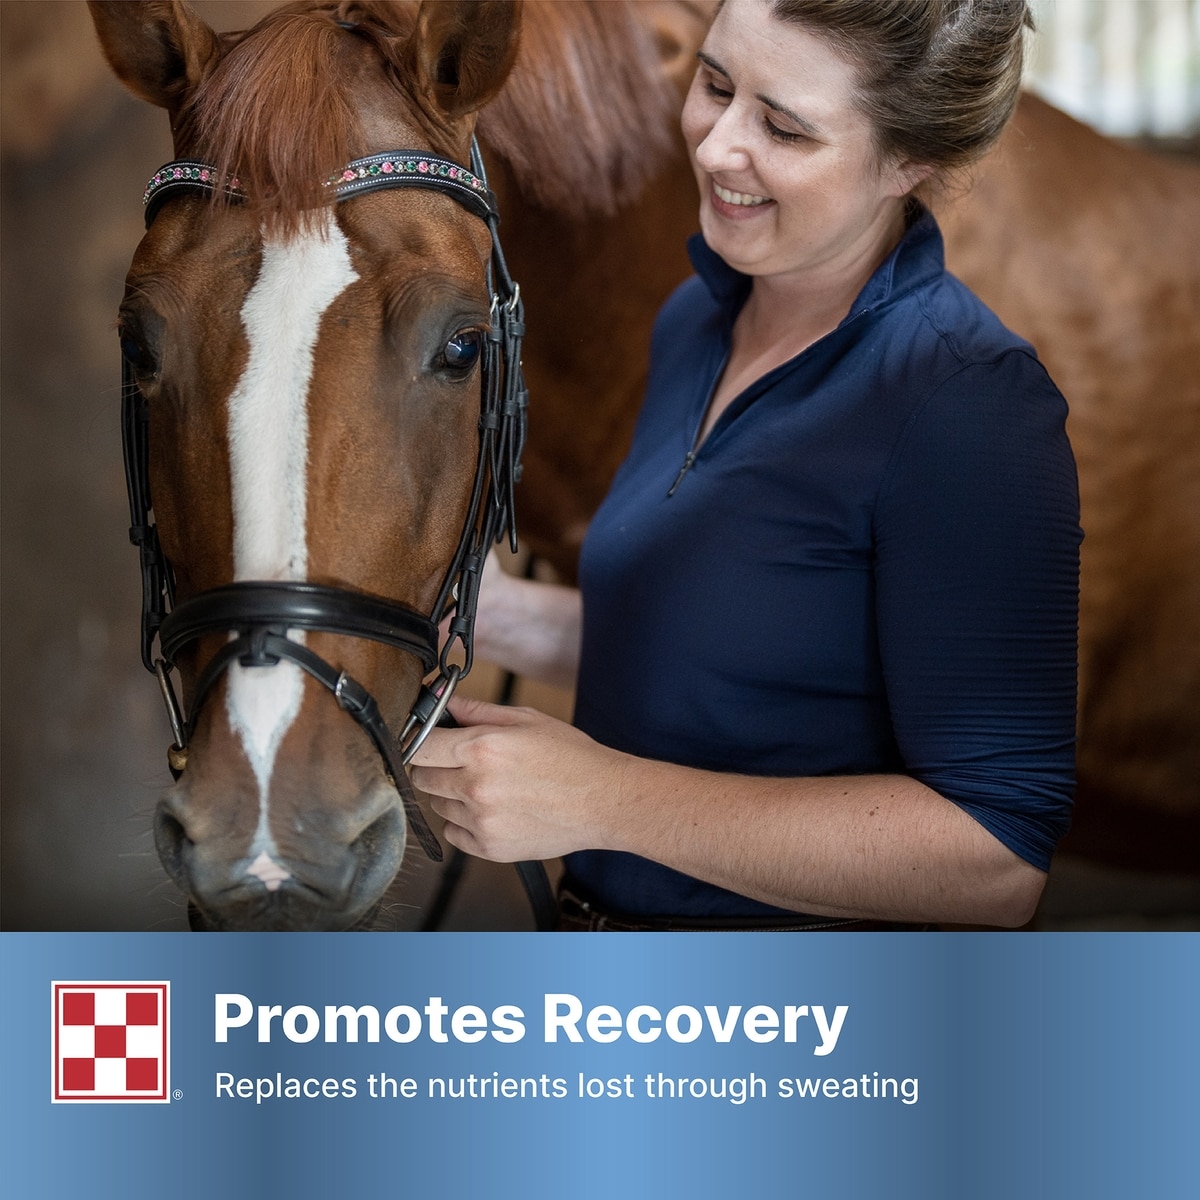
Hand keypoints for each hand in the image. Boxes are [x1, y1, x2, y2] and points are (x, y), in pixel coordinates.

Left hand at [408, 695, 623, 860]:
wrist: (603, 801)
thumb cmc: (570, 757)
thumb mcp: (526, 719)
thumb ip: (477, 711)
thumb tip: (441, 702)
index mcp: (482, 748)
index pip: (419, 747)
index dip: (422, 742)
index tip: (432, 743)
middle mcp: (476, 786)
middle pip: (422, 778)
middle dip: (437, 768)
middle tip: (464, 764)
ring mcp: (481, 821)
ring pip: (438, 806)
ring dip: (453, 796)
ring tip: (489, 788)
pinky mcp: (490, 848)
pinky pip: (453, 834)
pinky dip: (465, 824)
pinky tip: (493, 810)